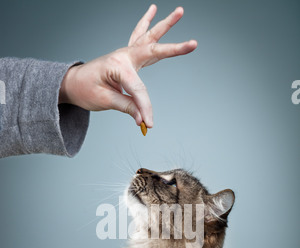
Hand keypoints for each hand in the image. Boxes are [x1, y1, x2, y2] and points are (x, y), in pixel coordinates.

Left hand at [59, 4, 196, 127]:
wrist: (72, 83)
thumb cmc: (84, 90)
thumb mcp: (104, 101)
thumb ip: (126, 107)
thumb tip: (143, 118)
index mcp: (117, 66)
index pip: (138, 89)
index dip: (145, 107)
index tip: (149, 124)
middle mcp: (123, 56)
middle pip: (153, 51)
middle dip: (174, 49)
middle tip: (193, 43)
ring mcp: (125, 54)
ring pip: (148, 37)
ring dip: (165, 24)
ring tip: (179, 11)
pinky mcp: (125, 56)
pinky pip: (138, 36)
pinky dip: (146, 24)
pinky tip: (152, 10)